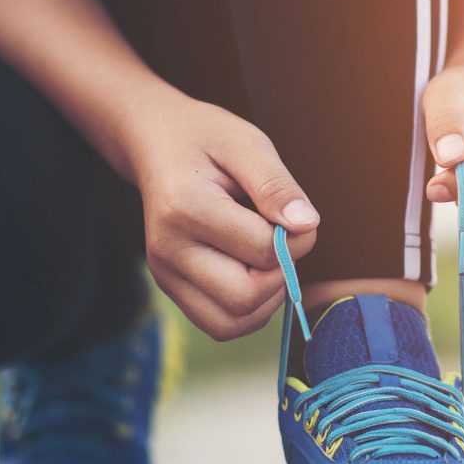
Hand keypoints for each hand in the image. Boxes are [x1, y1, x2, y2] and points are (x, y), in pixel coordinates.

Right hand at [122, 91, 317, 339]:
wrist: (156, 143)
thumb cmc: (206, 139)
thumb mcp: (247, 144)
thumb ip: (276, 185)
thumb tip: (307, 225)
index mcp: (184, 208)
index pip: (262, 251)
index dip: (297, 238)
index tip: (297, 214)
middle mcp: (167, 249)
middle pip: (245, 297)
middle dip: (281, 274)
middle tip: (281, 239)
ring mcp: (164, 274)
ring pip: (232, 322)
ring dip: (267, 297)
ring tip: (266, 256)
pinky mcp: (171, 289)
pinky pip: (220, 324)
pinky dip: (249, 309)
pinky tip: (254, 272)